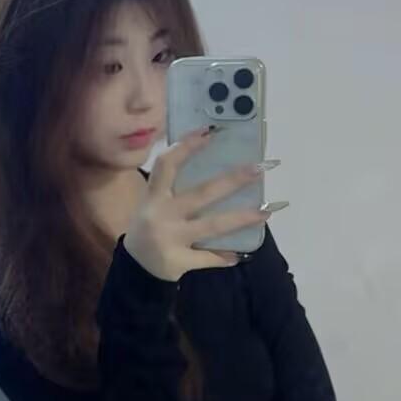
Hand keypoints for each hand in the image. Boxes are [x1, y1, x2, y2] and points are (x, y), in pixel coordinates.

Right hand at [123, 129, 271, 281]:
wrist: (135, 267)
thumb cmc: (150, 226)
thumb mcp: (153, 204)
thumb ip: (174, 189)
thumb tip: (216, 167)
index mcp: (154, 197)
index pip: (167, 165)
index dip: (186, 147)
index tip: (209, 132)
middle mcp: (162, 215)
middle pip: (202, 193)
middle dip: (233, 180)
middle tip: (258, 169)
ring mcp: (170, 239)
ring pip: (213, 226)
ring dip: (242, 218)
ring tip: (265, 212)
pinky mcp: (178, 262)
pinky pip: (209, 257)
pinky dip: (225, 256)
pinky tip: (239, 253)